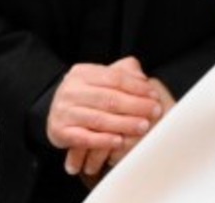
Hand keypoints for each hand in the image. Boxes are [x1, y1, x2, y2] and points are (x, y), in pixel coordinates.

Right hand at [46, 57, 162, 178]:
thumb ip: (122, 73)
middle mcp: (69, 90)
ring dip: (124, 123)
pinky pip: (84, 138)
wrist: (59, 114)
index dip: (136, 86)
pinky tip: (119, 142)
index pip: (113, 77)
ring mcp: (63, 111)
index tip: (154, 95)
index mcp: (81, 73)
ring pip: (98, 118)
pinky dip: (103, 140)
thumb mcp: (101, 80)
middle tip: (155, 111)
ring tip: (143, 127)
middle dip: (135, 105)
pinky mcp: (59, 131)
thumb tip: (141, 77)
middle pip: (108, 98)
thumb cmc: (87, 97)